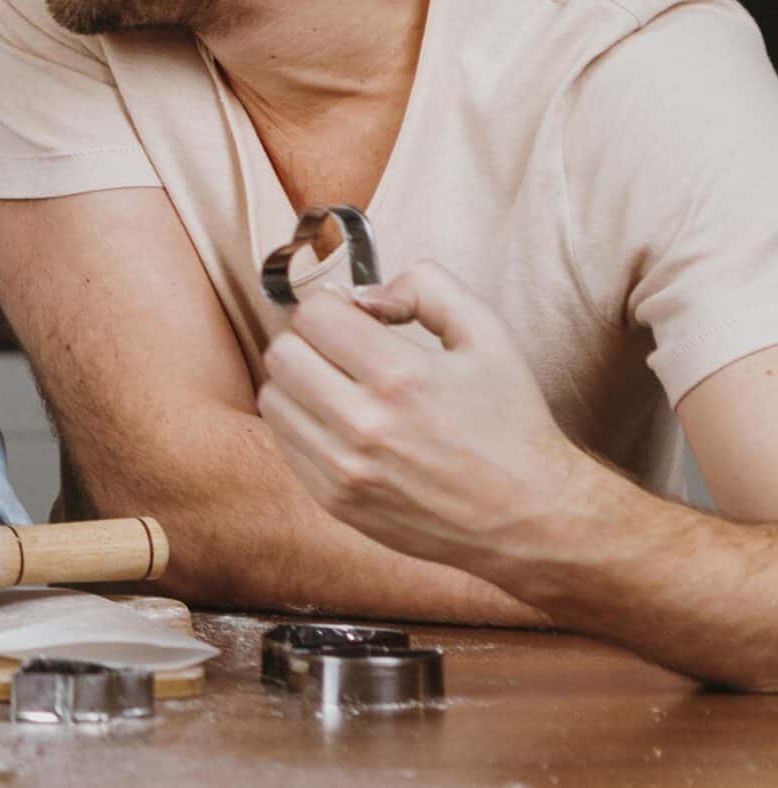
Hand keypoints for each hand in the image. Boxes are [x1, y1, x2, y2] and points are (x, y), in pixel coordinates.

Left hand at [256, 263, 588, 576]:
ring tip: (339, 387)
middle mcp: (364, 425)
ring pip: (273, 398)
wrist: (531, 518)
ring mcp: (344, 469)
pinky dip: (303, 425)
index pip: (313, 314)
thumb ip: (427, 287)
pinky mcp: (336, 501)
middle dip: (309, 339)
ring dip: (298, 382)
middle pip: (281, 352)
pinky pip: (284, 444)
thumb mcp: (488, 334)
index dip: (333, 305)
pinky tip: (342, 424)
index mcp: (400, 376)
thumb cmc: (511, 422)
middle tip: (342, 350)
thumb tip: (365, 294)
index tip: (355, 318)